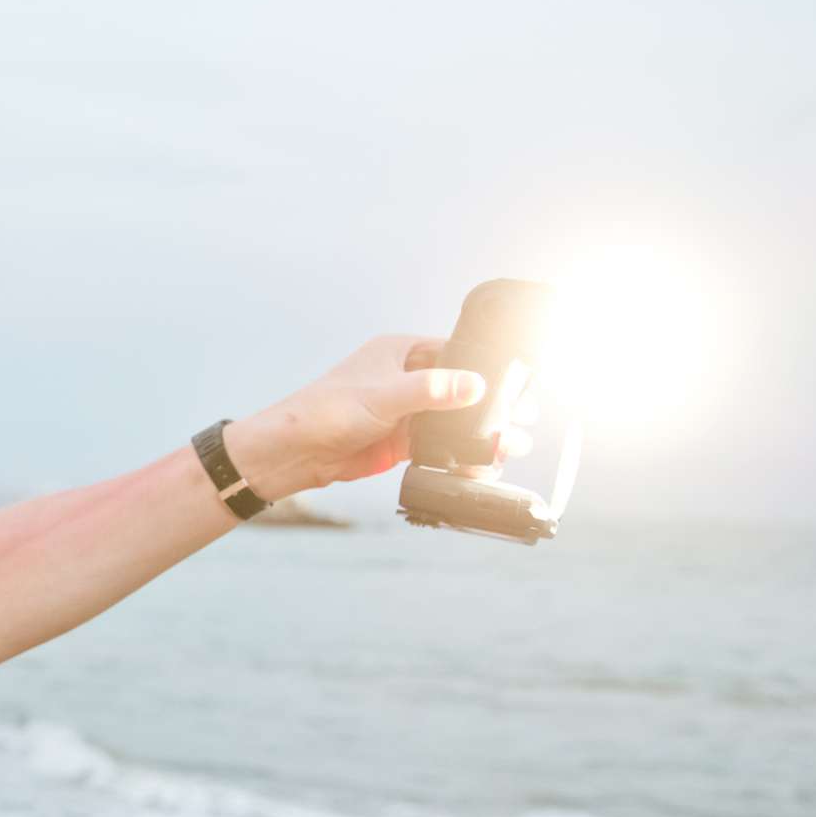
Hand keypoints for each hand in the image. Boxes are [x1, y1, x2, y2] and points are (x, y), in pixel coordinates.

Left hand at [229, 335, 528, 497]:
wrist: (293, 453)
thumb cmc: (324, 411)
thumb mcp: (383, 396)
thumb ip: (430, 390)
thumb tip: (475, 385)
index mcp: (400, 351)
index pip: (453, 352)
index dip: (484, 368)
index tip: (515, 384)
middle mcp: (405, 378)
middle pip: (459, 390)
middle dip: (490, 406)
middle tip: (522, 420)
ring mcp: (404, 412)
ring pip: (452, 421)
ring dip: (479, 434)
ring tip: (510, 447)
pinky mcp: (400, 442)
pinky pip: (439, 446)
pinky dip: (459, 456)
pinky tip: (481, 465)